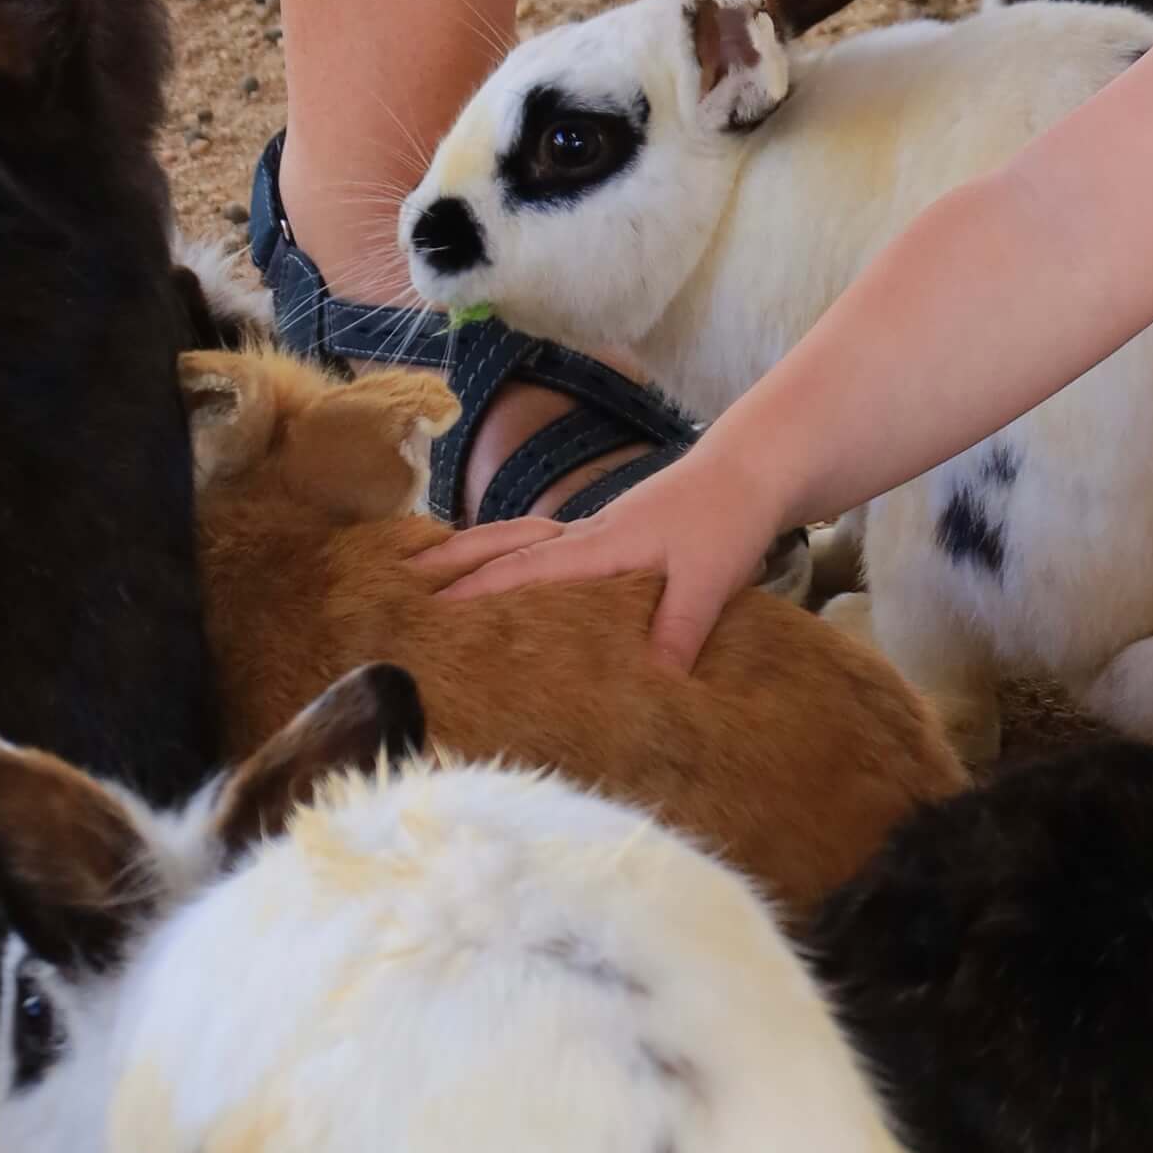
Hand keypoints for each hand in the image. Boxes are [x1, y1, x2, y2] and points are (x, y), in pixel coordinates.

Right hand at [411, 439, 788, 673]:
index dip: (477, 590)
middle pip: (508, 548)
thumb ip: (679, 626)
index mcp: (600, 544)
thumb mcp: (708, 578)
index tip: (427, 610)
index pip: (525, 568)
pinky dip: (522, 563)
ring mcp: (601, 533)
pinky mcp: (618, 537)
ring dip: (482, 560)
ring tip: (434, 581)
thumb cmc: (728, 519)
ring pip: (527, 546)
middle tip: (398, 580)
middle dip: (455, 564)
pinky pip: (555, 552)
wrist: (755, 471)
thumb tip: (649, 682)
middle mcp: (589, 535)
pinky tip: (518, 585)